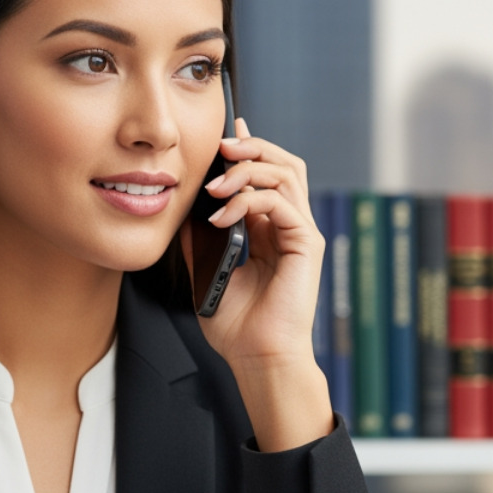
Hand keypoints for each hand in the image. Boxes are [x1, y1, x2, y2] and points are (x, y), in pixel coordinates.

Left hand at [180, 117, 323, 369]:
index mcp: (271, 230)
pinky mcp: (307, 244)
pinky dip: (249, 201)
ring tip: (215, 185)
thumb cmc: (236, 325)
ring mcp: (302, 233)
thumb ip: (200, 237)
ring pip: (286, 173)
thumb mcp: (206, 271)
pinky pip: (280, 204)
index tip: (223, 134)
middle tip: (220, 146)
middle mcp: (291, 226)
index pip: (267, 175)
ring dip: (247, 169)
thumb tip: (184, 205)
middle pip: (284, 163)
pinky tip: (222, 216)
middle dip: (252, 147)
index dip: (248, 149)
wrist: (258, 358)